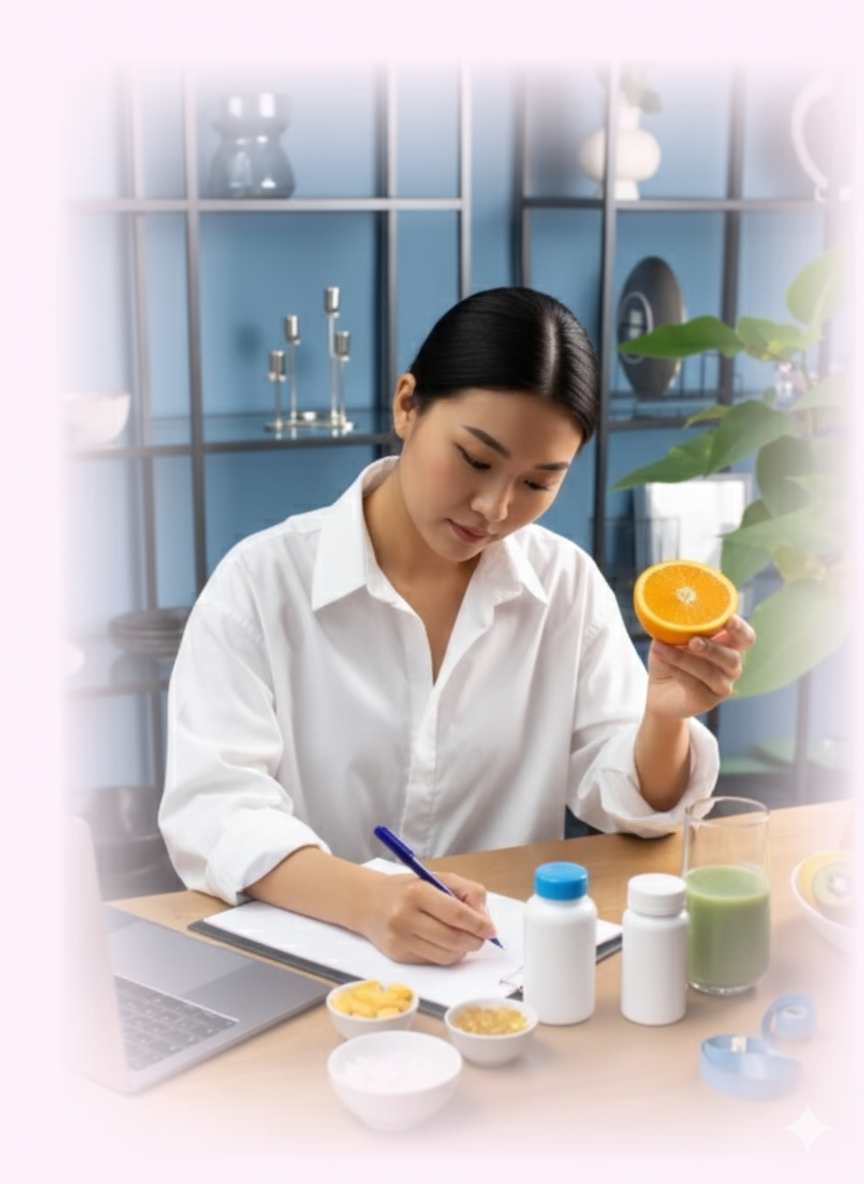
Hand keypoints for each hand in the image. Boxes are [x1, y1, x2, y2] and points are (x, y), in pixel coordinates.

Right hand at [362, 871, 496, 964]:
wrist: (369, 902)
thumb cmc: (408, 889)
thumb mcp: (437, 878)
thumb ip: (467, 891)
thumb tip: (485, 919)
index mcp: (417, 892)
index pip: (456, 914)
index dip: (478, 924)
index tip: (491, 929)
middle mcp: (405, 917)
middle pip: (453, 938)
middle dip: (474, 940)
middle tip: (482, 936)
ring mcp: (400, 939)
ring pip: (445, 955)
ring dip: (462, 950)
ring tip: (463, 938)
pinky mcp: (398, 956)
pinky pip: (433, 961)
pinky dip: (446, 954)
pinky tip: (444, 942)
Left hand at [645, 614, 755, 720]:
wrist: (659, 693)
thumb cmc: (669, 659)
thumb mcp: (670, 638)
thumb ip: (675, 627)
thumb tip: (665, 614)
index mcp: (728, 645)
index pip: (745, 637)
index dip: (740, 629)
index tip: (728, 619)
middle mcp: (730, 666)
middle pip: (733, 658)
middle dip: (713, 648)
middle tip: (693, 641)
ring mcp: (722, 686)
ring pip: (710, 673)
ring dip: (684, 659)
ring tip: (661, 648)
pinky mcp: (707, 701)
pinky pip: (694, 685)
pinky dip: (676, 670)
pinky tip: (662, 660)